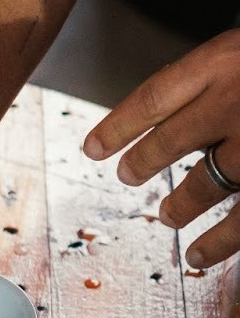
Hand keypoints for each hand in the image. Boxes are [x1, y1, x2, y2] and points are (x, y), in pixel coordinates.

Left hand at [83, 29, 239, 265]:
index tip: (92, 145)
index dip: (119, 124)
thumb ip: (222, 77)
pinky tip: (197, 257)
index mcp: (224, 60)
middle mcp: (233, 102)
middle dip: (143, 163)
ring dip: (180, 205)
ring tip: (167, 216)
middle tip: (128, 175)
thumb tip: (179, 110)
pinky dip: (218, 243)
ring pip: (203, 186)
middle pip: (169, 142)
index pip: (153, 97)